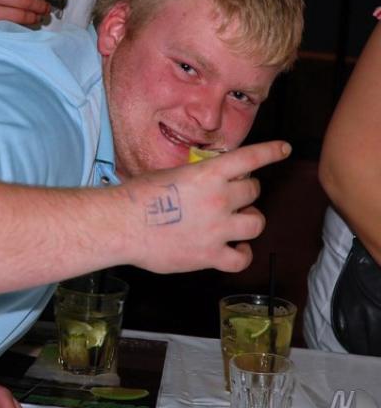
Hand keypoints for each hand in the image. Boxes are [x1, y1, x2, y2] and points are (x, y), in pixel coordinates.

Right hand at [123, 140, 291, 274]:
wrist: (123, 224)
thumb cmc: (138, 197)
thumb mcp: (170, 175)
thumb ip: (194, 178)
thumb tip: (204, 184)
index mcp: (208, 174)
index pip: (250, 158)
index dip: (271, 152)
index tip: (284, 149)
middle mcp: (219, 199)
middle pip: (253, 191)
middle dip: (246, 191)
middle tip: (233, 196)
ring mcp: (218, 229)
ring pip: (256, 223)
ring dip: (249, 219)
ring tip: (238, 221)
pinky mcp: (210, 256)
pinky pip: (242, 258)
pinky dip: (242, 254)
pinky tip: (236, 249)